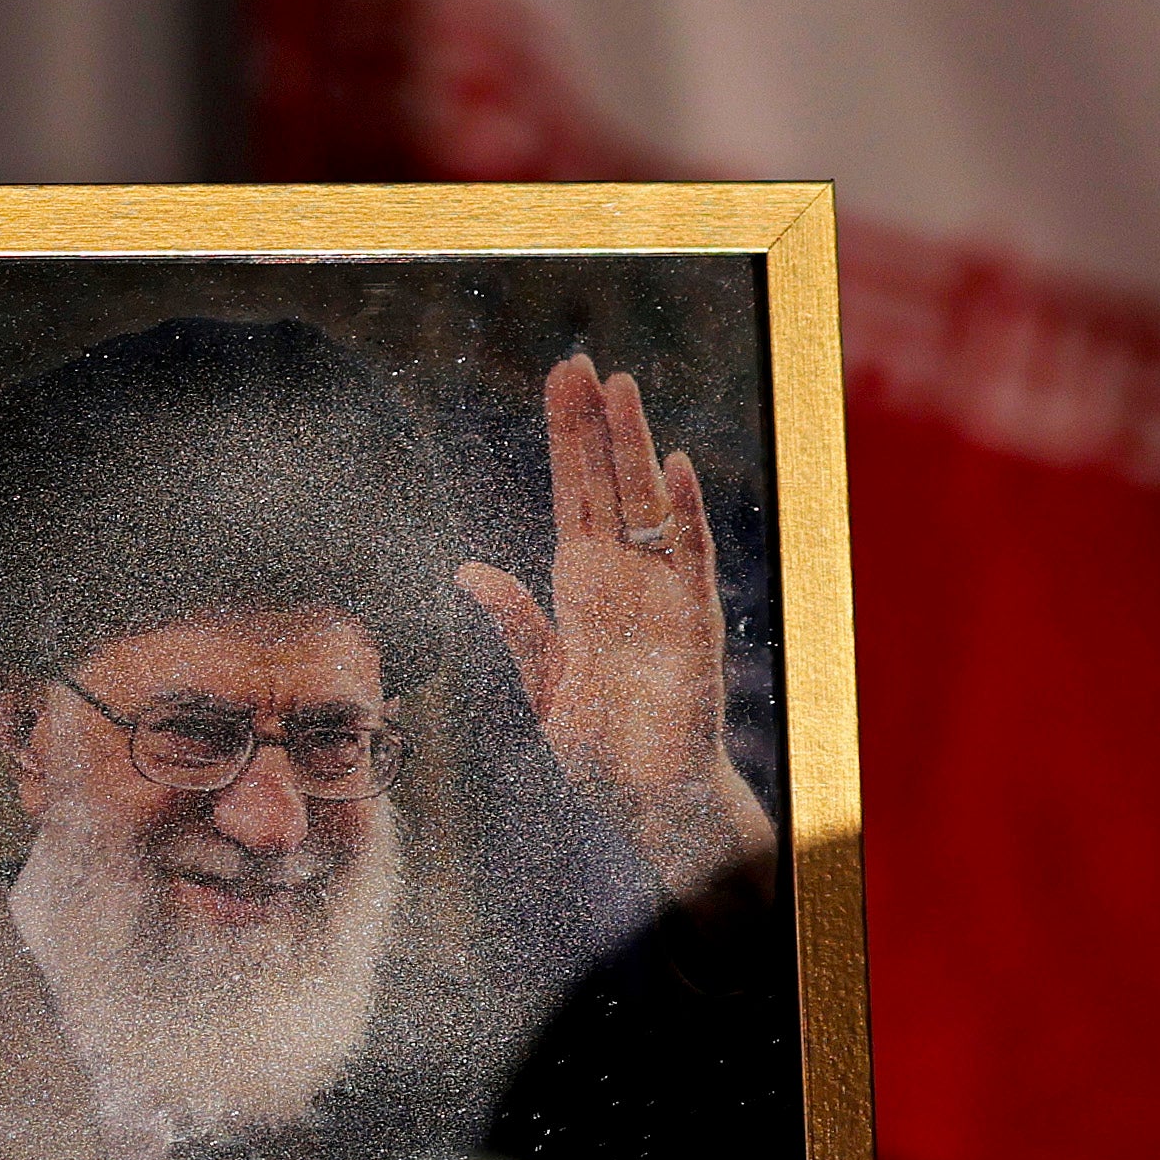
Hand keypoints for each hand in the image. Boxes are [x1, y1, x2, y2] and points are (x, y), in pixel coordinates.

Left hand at [456, 353, 777, 906]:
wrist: (651, 802)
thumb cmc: (601, 753)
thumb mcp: (547, 687)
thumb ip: (517, 626)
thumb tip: (467, 570)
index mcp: (581, 585)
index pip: (573, 492)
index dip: (565, 436)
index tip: (559, 378)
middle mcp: (623, 576)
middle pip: (607, 481)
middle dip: (593, 421)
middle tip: (578, 358)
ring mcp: (660, 591)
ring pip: (647, 501)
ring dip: (633, 444)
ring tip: (618, 386)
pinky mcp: (692, 619)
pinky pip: (687, 553)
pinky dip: (681, 510)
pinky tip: (669, 464)